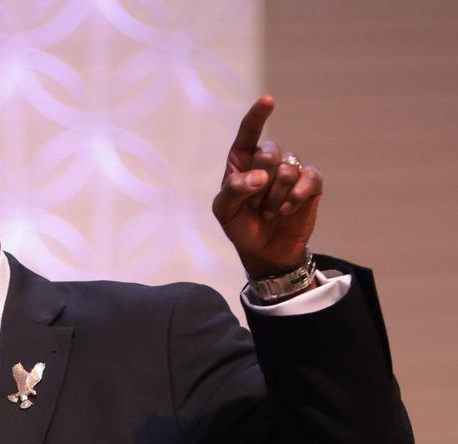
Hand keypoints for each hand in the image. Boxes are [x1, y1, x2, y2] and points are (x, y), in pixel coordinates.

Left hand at [212, 95, 323, 278]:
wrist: (264, 250)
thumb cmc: (240, 226)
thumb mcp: (225, 211)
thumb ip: (234, 190)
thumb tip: (260, 176)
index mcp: (241, 161)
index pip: (248, 133)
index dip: (257, 116)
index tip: (268, 100)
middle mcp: (267, 161)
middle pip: (269, 153)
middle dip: (260, 184)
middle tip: (255, 205)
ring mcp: (290, 170)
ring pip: (287, 170)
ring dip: (275, 198)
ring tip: (269, 212)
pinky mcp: (310, 183)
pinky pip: (310, 179)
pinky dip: (297, 196)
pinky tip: (288, 210)